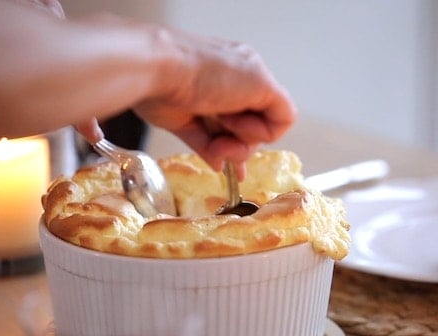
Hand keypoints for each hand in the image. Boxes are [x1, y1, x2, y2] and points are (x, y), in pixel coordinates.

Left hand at [132, 31, 296, 178]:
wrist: (157, 71)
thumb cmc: (209, 72)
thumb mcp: (260, 83)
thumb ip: (280, 107)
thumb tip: (275, 130)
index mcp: (251, 74)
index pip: (276, 113)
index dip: (267, 127)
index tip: (252, 123)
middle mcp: (230, 90)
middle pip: (252, 131)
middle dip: (245, 140)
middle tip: (229, 132)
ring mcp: (206, 106)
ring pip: (229, 140)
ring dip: (229, 150)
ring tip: (218, 147)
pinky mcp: (183, 121)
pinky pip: (204, 144)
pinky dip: (212, 155)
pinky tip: (216, 162)